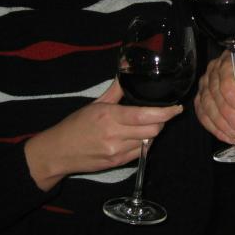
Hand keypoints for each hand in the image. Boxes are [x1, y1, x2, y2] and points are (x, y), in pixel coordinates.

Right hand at [25, 78, 182, 190]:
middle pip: (153, 130)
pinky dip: (144, 144)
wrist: (58, 153)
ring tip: (146, 124)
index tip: (176, 108)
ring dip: (153, 133)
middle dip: (161, 122)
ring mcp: (116, 152)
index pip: (145, 116)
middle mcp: (115, 136)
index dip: (165, 113)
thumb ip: (116, 89)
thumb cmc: (75, 125)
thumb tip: (128, 70)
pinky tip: (136, 136)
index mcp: (110, 117)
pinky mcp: (117, 164)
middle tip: (160, 114)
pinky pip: (140, 153)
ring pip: (149, 142)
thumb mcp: (95, 104)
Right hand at [194, 50, 234, 144]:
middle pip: (213, 87)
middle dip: (226, 109)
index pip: (226, 67)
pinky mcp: (203, 104)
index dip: (229, 85)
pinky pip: (203, 116)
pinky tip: (230, 133)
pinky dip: (216, 128)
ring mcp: (208, 87)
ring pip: (206, 103)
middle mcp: (219, 71)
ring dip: (221, 121)